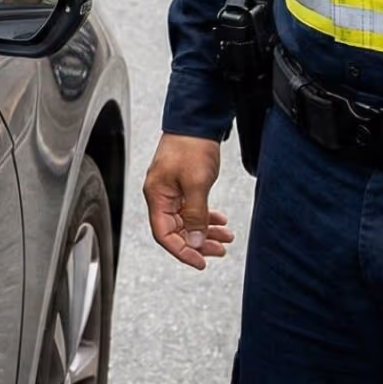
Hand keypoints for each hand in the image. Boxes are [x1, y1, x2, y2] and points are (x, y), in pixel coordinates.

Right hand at [142, 132, 233, 269]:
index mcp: (157, 196)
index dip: (181, 251)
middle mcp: (161, 196)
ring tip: (225, 237)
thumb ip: (195, 215)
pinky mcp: (182, 186)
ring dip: (205, 231)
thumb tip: (195, 241)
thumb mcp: (196, 183)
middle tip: (218, 251)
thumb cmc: (191, 147)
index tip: (200, 261)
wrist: (197, 122)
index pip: (164, 234)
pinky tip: (220, 221)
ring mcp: (171, 191)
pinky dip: (206, 217)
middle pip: (176, 230)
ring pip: (187, 221)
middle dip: (198, 243)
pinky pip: (192, 210)